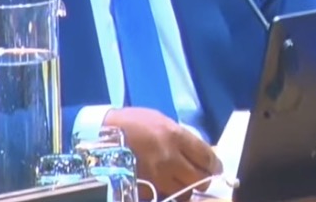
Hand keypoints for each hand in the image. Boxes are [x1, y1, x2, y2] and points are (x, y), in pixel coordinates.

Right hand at [104, 107, 221, 200]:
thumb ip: (181, 137)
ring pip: (185, 193)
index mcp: (176, 137)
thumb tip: (198, 153)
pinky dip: (167, 193)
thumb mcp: (161, 120)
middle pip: (200, 179)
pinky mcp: (144, 190)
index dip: (215, 165)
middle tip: (198, 176)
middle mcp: (170, 159)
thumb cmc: (132, 123)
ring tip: (180, 182)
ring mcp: (157, 177)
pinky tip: (163, 186)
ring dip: (186, 189)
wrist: (100, 135)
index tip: (215, 167)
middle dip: (203, 178)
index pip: (208, 157)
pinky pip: (164, 196)